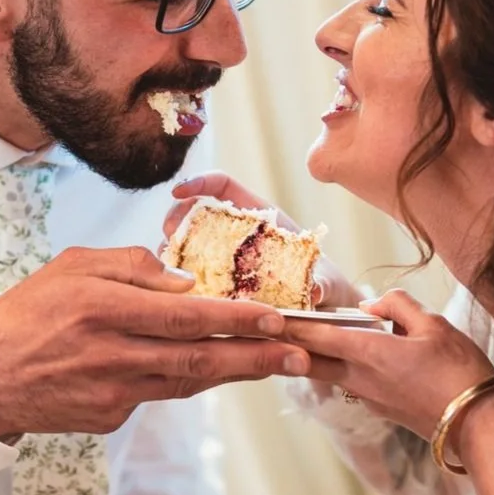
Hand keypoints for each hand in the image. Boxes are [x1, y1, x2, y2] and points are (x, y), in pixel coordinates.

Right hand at [0, 247, 309, 439]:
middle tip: (300, 352)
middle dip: (255, 354)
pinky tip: (223, 368)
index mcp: (102, 306)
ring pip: (189, 379)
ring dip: (238, 371)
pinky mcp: (111, 416)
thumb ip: (130, 265)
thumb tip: (183, 279)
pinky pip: (161, 392)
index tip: (276, 316)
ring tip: (280, 364)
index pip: (183, 313)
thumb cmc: (29, 311)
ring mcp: (113, 390)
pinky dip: (192, 378)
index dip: (235, 317)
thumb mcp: (72, 266)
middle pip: (198, 354)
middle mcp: (111, 351)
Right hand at [167, 171, 361, 309]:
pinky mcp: (218, 285)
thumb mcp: (326, 283)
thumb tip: (315, 289)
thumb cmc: (325, 286)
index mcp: (261, 219)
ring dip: (173, 249)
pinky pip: (190, 276)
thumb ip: (321, 284)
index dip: (200, 182)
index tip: (179, 189)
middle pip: (196, 211)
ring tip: (167, 265)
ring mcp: (225, 260)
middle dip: (177, 216)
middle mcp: (238, 236)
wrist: (323, 312)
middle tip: (169, 235)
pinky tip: (172, 291)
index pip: (224, 186)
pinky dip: (177, 279)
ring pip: (188, 244)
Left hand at [282, 289, 493, 441]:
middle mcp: (359, 378)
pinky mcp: (380, 409)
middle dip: (288, 343)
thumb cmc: (460, 372)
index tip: (264, 316)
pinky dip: (339, 367)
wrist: (476, 426)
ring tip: (298, 338)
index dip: (288, 324)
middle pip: (310, 359)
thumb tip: (373, 303)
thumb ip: (399, 306)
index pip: (316, 335)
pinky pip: (350, 382)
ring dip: (311, 356)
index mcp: (369, 352)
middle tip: (266, 328)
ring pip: (328, 372)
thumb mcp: (435, 325)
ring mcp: (368, 398)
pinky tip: (347, 356)